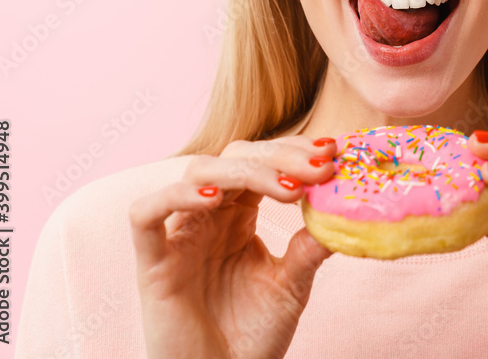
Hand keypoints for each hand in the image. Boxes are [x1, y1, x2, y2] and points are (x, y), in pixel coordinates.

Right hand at [128, 135, 337, 358]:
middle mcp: (208, 216)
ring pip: (197, 173)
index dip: (294, 152)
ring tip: (289, 189)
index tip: (332, 152)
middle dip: (280, 156)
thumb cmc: (251, 335)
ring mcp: (178, 236)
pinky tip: (217, 199)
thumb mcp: (291, 283)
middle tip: (320, 167)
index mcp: (239, 215)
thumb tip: (343, 209)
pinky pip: (145, 215)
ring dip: (245, 171)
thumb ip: (311, 245)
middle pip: (234, 156)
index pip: (262, 161)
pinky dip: (176, 197)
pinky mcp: (152, 264)